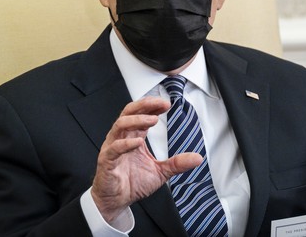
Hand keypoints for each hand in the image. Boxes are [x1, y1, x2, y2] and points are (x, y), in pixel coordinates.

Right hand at [91, 97, 201, 222]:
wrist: (117, 201)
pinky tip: (138, 142)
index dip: (152, 107)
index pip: (141, 114)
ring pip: (120, 125)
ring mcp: (113, 147)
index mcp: (133, 137)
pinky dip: (125, 143)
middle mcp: (122, 138)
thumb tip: (197, 158)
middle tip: (160, 103)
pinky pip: (114, 148)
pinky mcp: (107, 160)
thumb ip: (177, 163)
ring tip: (153, 120)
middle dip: (145, 105)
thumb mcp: (160, 172)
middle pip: (129, 112)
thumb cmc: (133, 184)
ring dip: (137, 120)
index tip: (166, 104)